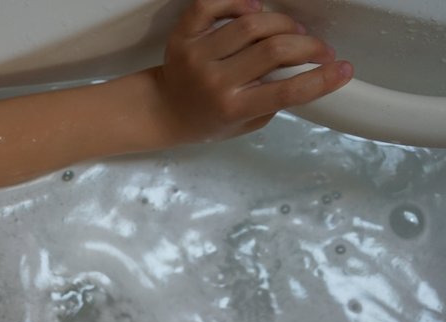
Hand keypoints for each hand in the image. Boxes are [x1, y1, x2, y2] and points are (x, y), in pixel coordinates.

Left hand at [153, 0, 352, 142]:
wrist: (163, 110)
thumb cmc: (210, 119)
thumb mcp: (245, 123)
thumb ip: (272, 101)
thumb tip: (306, 71)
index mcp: (232, 108)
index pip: (285, 92)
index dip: (321, 79)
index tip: (345, 68)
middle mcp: (214, 81)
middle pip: (274, 50)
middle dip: (308, 45)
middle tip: (320, 49)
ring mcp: (197, 55)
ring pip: (251, 23)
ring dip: (282, 23)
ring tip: (291, 32)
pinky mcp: (183, 35)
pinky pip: (210, 4)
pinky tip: (253, 7)